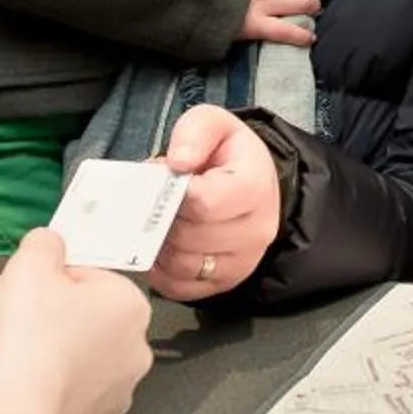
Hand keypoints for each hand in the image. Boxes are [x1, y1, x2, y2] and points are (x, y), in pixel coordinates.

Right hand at [0, 227, 154, 413]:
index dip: (43, 272)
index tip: (16, 274)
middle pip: (67, 313)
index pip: (86, 275)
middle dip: (16, 299)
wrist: (18, 413)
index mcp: (130, 305)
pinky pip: (51, 381)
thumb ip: (43, 243)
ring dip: (10, 330)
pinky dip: (21, 367)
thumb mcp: (31, 262)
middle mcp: (130, 348)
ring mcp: (111, 388)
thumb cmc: (31, 338)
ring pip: (55, 347)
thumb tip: (48, 243)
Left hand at [144, 105, 283, 301]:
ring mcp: (243, 262)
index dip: (174, 194)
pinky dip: (161, 272)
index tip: (167, 180)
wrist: (254, 183)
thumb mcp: (214, 125)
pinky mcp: (225, 283)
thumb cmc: (229, 155)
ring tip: (158, 223)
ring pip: (183, 265)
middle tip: (156, 202)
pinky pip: (181, 288)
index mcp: (255, 188)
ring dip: (159, 246)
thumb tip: (177, 161)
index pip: (204, 203)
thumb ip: (194, 132)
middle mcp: (256, 231)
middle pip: (189, 236)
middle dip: (163, 218)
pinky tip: (159, 248)